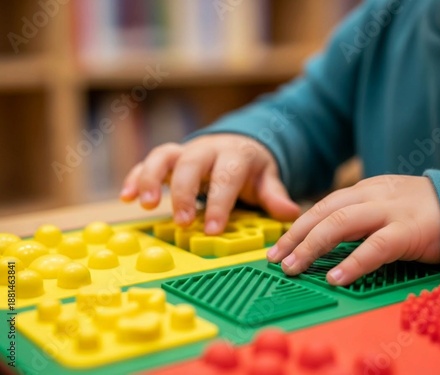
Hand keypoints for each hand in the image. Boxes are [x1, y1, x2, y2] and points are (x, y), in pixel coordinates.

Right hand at [120, 134, 300, 233]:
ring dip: (150, 179)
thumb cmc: (250, 167)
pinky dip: (135, 177)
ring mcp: (185, 152)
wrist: (236, 143)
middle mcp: (207, 150)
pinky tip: (126, 197)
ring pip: (163, 156)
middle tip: (183, 221)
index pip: (226, 177)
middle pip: (190, 163)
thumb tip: (291, 214)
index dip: (220, 202)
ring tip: (143, 204)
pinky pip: (147, 162)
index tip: (213, 230)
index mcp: (234, 155)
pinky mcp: (169, 158)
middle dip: (184, 192)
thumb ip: (274, 195)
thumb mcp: (267, 178)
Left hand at [267, 175, 439, 285]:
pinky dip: (353, 263)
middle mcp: (371, 195)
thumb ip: (355, 216)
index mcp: (363, 189)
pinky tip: (336, 278)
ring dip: (312, 246)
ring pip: (341, 223)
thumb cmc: (418, 211)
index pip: (321, 205)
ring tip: (294, 267)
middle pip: (324, 212)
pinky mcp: (409, 230)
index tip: (279, 246)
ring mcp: (390, 211)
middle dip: (296, 236)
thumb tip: (322, 238)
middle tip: (276, 259)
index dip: (297, 226)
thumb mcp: (382, 204)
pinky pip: (376, 246)